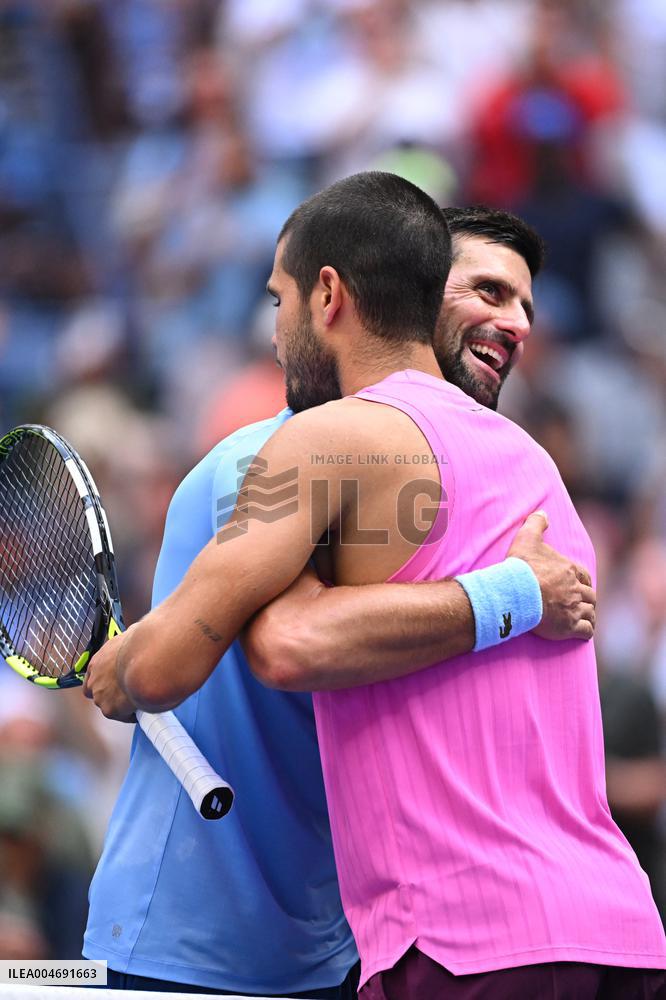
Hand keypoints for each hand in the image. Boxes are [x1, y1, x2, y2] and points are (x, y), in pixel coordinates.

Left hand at [82, 632, 137, 721]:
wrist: (145, 661)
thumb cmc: (141, 646)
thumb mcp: (132, 636)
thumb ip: (131, 641)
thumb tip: (140, 637)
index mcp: (97, 662)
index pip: (93, 675)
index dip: (105, 679)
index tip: (116, 680)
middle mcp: (94, 680)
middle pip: (98, 692)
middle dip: (111, 693)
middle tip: (127, 692)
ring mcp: (100, 696)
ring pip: (109, 705)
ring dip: (121, 704)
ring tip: (138, 701)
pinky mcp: (110, 710)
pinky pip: (123, 716)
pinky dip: (132, 714)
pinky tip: (144, 708)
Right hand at [508, 511, 595, 640]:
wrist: (516, 592)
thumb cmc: (521, 566)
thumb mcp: (527, 538)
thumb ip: (535, 523)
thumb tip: (542, 512)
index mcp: (569, 569)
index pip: (584, 576)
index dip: (583, 581)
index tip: (579, 585)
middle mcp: (575, 589)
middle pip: (589, 595)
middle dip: (587, 599)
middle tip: (581, 603)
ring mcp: (574, 608)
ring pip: (590, 612)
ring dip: (588, 615)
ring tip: (585, 619)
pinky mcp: (569, 626)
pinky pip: (586, 630)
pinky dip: (586, 631)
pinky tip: (583, 632)